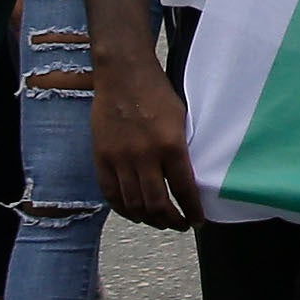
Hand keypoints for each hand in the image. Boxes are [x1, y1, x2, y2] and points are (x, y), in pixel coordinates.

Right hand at [96, 63, 199, 228]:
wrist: (123, 74)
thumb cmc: (157, 93)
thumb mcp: (181, 119)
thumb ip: (182, 150)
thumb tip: (187, 179)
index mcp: (170, 145)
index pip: (184, 190)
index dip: (192, 211)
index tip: (198, 221)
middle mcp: (144, 156)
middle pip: (157, 205)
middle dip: (171, 221)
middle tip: (180, 225)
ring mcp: (119, 158)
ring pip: (133, 204)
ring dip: (148, 219)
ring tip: (159, 221)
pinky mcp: (101, 157)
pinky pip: (110, 193)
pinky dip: (123, 208)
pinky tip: (134, 212)